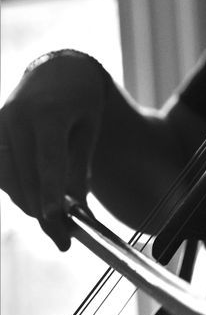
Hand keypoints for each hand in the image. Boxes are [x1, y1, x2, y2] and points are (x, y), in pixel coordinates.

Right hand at [0, 50, 108, 249]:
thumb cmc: (80, 104)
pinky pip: (2, 174)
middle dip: (45, 215)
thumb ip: (79, 172)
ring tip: (57, 221)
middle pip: (26, 178)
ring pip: (10, 181)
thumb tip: (77, 215)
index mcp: (48, 113)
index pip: (48, 160)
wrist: (56, 73)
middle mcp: (17, 117)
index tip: (54, 219)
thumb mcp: (88, 133)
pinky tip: (38, 198)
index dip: (50, 193)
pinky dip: (19, 191)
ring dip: (31, 206)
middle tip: (65, 241)